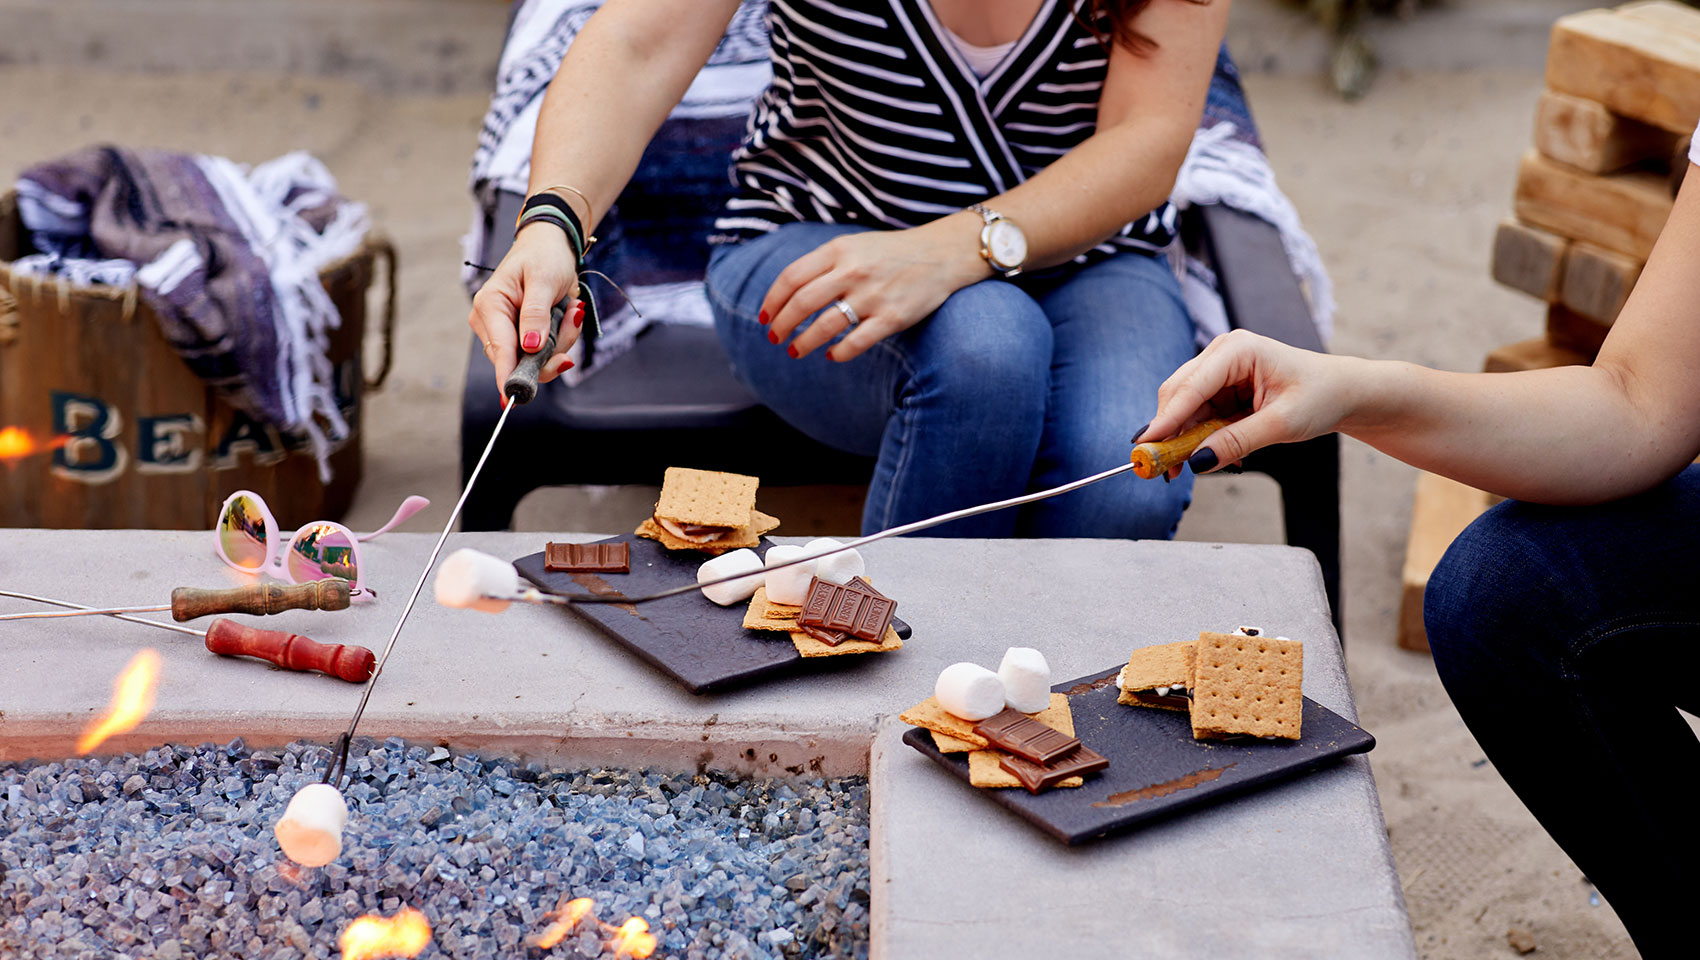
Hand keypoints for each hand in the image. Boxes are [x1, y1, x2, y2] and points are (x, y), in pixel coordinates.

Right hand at [468, 224, 585, 397]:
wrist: (550, 246)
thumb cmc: (544, 256)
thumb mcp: (543, 280)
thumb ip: (535, 314)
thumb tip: (529, 347)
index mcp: (490, 306)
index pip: (500, 349)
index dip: (509, 375)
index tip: (513, 398)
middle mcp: (491, 323)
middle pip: (520, 361)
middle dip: (552, 348)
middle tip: (572, 317)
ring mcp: (506, 333)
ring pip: (536, 360)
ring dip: (561, 340)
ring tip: (570, 309)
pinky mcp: (521, 338)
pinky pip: (544, 353)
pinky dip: (561, 337)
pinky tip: (566, 313)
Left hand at [761, 223, 989, 362]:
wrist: (940, 254)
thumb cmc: (890, 253)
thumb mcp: (853, 246)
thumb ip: (823, 264)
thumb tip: (787, 294)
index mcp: (839, 250)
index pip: (792, 277)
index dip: (772, 300)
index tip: (764, 316)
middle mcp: (853, 271)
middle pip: (802, 303)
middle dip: (781, 325)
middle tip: (773, 338)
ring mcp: (873, 295)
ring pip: (825, 326)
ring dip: (803, 342)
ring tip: (795, 351)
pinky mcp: (892, 317)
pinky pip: (856, 342)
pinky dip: (838, 353)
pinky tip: (831, 355)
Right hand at [1141, 329, 1355, 474]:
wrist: (1340, 393)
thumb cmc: (1319, 396)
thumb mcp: (1281, 423)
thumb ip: (1237, 441)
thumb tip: (1197, 461)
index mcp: (1238, 350)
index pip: (1192, 386)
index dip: (1166, 419)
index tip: (1144, 446)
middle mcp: (1222, 354)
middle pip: (1178, 395)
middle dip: (1169, 433)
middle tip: (1162, 469)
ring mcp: (1219, 371)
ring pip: (1184, 409)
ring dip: (1184, 440)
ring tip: (1186, 469)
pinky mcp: (1221, 389)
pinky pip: (1198, 416)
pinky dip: (1200, 439)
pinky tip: (1213, 455)